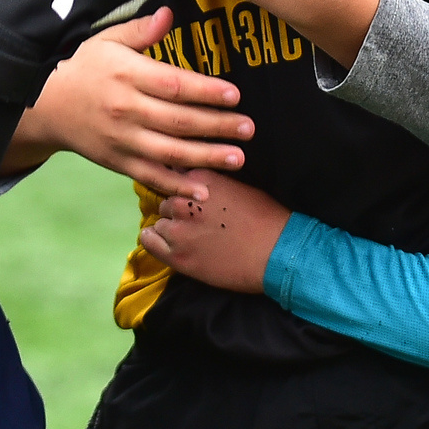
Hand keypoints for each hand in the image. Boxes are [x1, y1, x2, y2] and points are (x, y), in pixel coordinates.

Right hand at [14, 6, 250, 198]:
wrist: (46, 105)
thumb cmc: (83, 66)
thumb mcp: (106, 40)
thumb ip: (140, 31)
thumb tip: (169, 14)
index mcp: (126, 75)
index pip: (173, 85)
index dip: (206, 91)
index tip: (234, 95)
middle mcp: (125, 109)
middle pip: (178, 120)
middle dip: (216, 126)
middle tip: (248, 128)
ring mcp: (121, 139)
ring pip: (169, 152)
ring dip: (206, 157)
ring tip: (237, 158)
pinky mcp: (116, 161)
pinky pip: (150, 176)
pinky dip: (175, 186)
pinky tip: (202, 190)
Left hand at [138, 176, 290, 295]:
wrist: (279, 253)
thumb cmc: (265, 218)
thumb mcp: (237, 185)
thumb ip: (208, 181)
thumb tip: (186, 175)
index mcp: (200, 176)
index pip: (174, 173)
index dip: (182, 186)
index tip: (189, 196)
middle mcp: (184, 199)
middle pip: (165, 198)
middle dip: (177, 209)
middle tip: (195, 221)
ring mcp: (178, 229)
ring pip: (158, 221)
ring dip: (169, 227)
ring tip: (190, 236)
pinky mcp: (177, 256)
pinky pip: (149, 241)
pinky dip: (155, 241)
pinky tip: (169, 244)